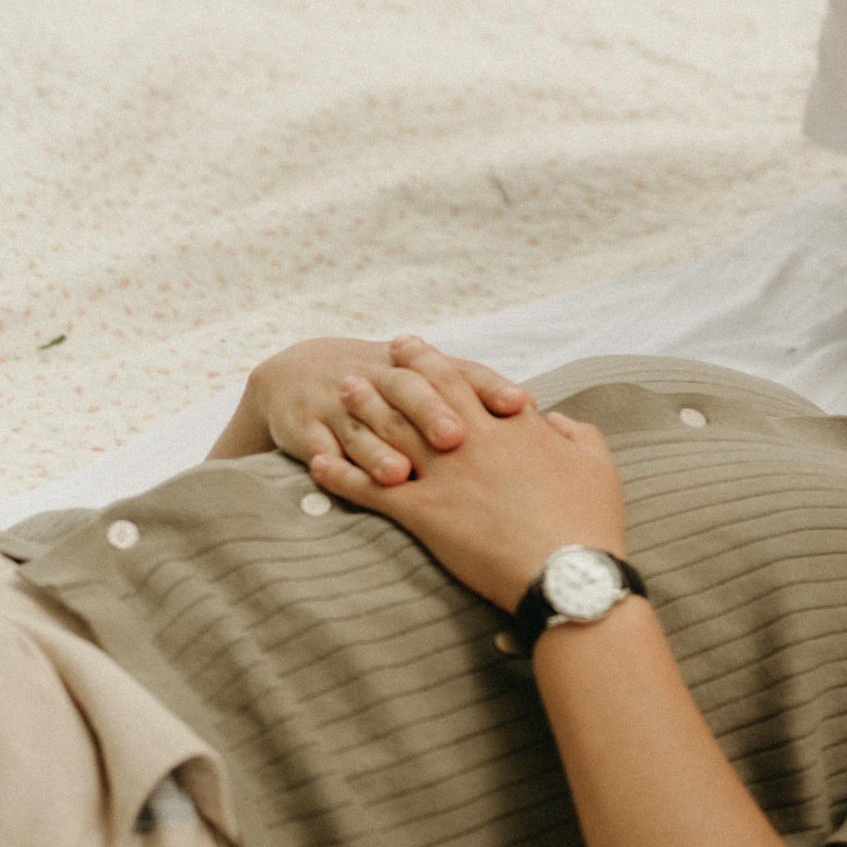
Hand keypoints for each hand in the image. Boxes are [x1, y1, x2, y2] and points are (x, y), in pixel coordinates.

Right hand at [228, 332, 531, 483]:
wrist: (297, 374)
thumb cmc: (387, 391)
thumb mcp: (428, 386)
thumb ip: (481, 405)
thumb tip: (548, 424)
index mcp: (422, 371)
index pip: (463, 373)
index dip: (491, 387)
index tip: (524, 406)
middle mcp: (382, 378)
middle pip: (412, 391)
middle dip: (433, 413)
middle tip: (460, 438)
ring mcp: (341, 401)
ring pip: (365, 423)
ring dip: (380, 448)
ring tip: (402, 474)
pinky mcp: (306, 426)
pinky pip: (319, 445)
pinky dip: (329, 461)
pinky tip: (337, 475)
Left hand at [307, 371, 628, 609]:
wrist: (568, 573)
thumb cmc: (590, 522)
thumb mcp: (598, 464)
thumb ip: (577, 433)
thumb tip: (553, 418)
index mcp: (515, 428)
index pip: (470, 382)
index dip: (438, 363)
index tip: (413, 348)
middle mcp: (474, 441)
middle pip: (426, 395)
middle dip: (398, 371)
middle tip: (375, 356)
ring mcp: (447, 476)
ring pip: (394, 431)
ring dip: (364, 409)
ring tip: (341, 392)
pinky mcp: (426, 515)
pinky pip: (373, 490)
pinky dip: (342, 475)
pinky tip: (317, 464)